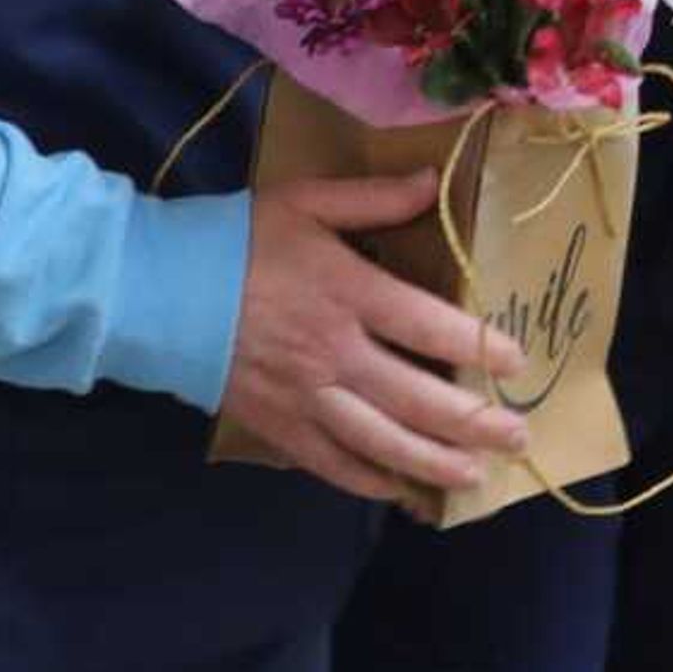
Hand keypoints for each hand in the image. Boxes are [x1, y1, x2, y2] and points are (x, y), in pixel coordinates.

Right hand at [221, 170, 531, 505]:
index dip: (478, 346)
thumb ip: (374, 197)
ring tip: (476, 477)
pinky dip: (368, 481)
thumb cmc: (237, 240)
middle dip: (474, 422)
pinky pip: (330, 463)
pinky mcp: (276, 424)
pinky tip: (401, 490)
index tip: (516, 361)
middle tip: (517, 437)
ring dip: (433, 463)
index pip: (429, 325)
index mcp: (347, 292)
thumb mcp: (306, 201)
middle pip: (417, 397)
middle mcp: (333, 351)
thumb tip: (434, 181)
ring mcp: (304, 395)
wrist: (155, 290)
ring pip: (381, 441)